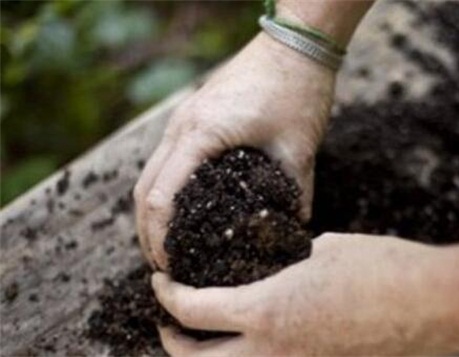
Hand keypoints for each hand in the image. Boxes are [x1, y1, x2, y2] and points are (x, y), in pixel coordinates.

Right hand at [133, 33, 334, 269]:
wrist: (296, 42)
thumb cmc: (298, 89)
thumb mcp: (299, 147)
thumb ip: (296, 194)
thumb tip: (296, 231)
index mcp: (200, 134)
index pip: (159, 198)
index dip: (159, 239)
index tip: (169, 268)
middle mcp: (182, 125)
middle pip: (143, 188)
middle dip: (147, 231)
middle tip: (163, 264)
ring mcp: (184, 117)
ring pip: (150, 172)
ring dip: (151, 208)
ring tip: (166, 242)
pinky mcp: (194, 113)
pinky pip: (166, 157)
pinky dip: (164, 186)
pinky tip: (182, 204)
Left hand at [151, 233, 447, 355]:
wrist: (431, 307)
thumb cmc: (380, 269)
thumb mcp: (324, 251)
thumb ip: (288, 262)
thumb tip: (278, 266)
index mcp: (265, 312)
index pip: (192, 312)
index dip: (168, 296)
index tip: (161, 283)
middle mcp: (270, 352)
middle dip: (173, 342)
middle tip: (169, 323)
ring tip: (204, 340)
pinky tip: (253, 343)